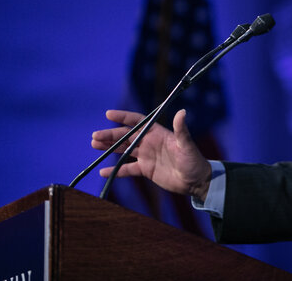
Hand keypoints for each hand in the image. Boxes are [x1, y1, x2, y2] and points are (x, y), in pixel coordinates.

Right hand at [91, 109, 212, 199]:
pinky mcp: (146, 170)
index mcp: (158, 133)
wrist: (197, 181)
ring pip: (124, 150)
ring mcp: (147, 156)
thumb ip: (182, 129)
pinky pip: (127, 169)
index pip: (137, 121)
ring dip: (109, 148)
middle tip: (94, 137)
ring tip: (94, 146)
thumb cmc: (194, 160)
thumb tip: (182, 111)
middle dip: (110, 135)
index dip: (123, 117)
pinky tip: (103, 172)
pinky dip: (115, 170)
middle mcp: (150, 142)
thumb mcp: (187, 145)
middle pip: (126, 136)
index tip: (108, 114)